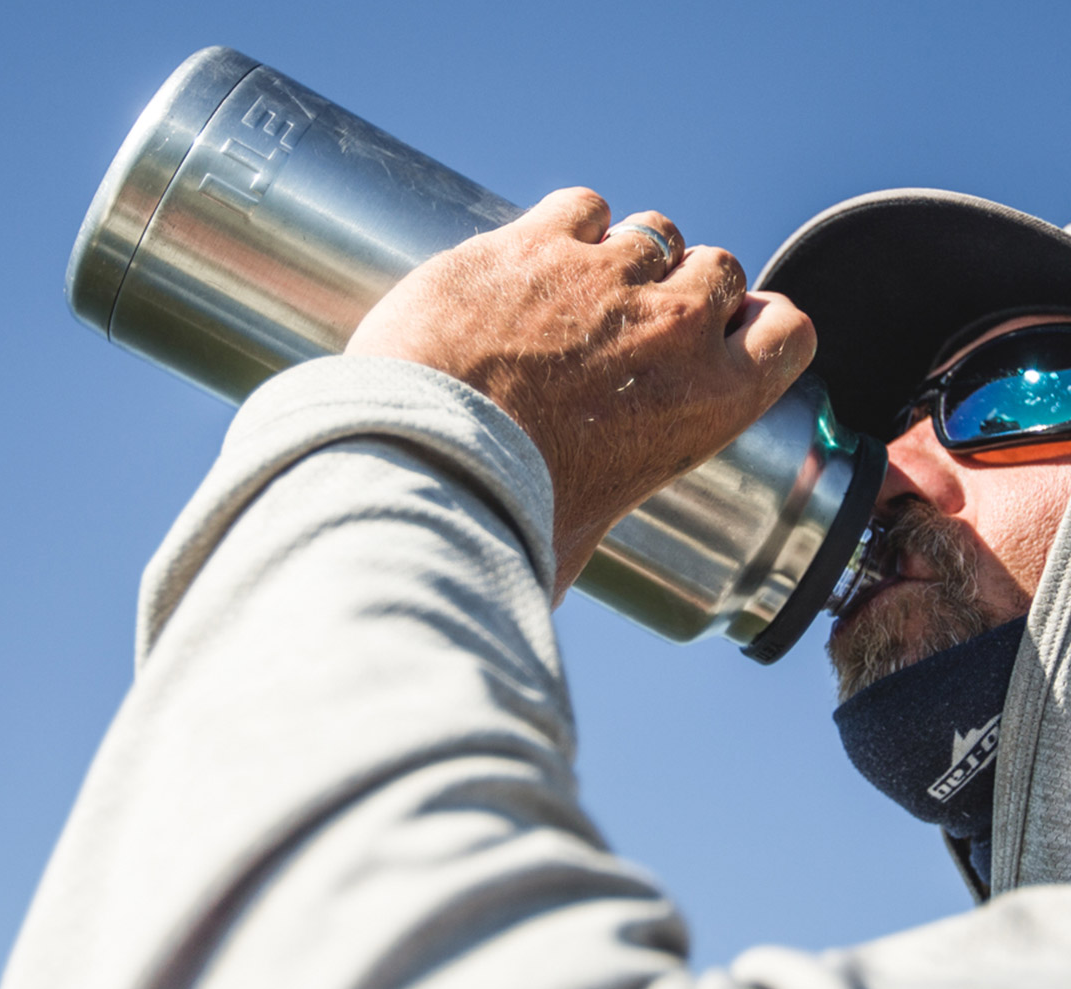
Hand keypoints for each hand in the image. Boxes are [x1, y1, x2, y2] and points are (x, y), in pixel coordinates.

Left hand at [345, 188, 815, 598]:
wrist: (420, 462)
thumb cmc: (502, 521)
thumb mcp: (580, 540)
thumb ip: (600, 511)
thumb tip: (556, 560)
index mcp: (710, 403)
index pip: (788, 333)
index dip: (757, 330)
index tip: (724, 341)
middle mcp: (673, 329)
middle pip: (720, 272)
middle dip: (684, 293)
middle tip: (628, 333)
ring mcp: (606, 275)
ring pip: (655, 232)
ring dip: (626, 259)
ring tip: (572, 302)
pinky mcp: (536, 240)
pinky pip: (583, 207)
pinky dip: (565, 230)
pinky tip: (529, 269)